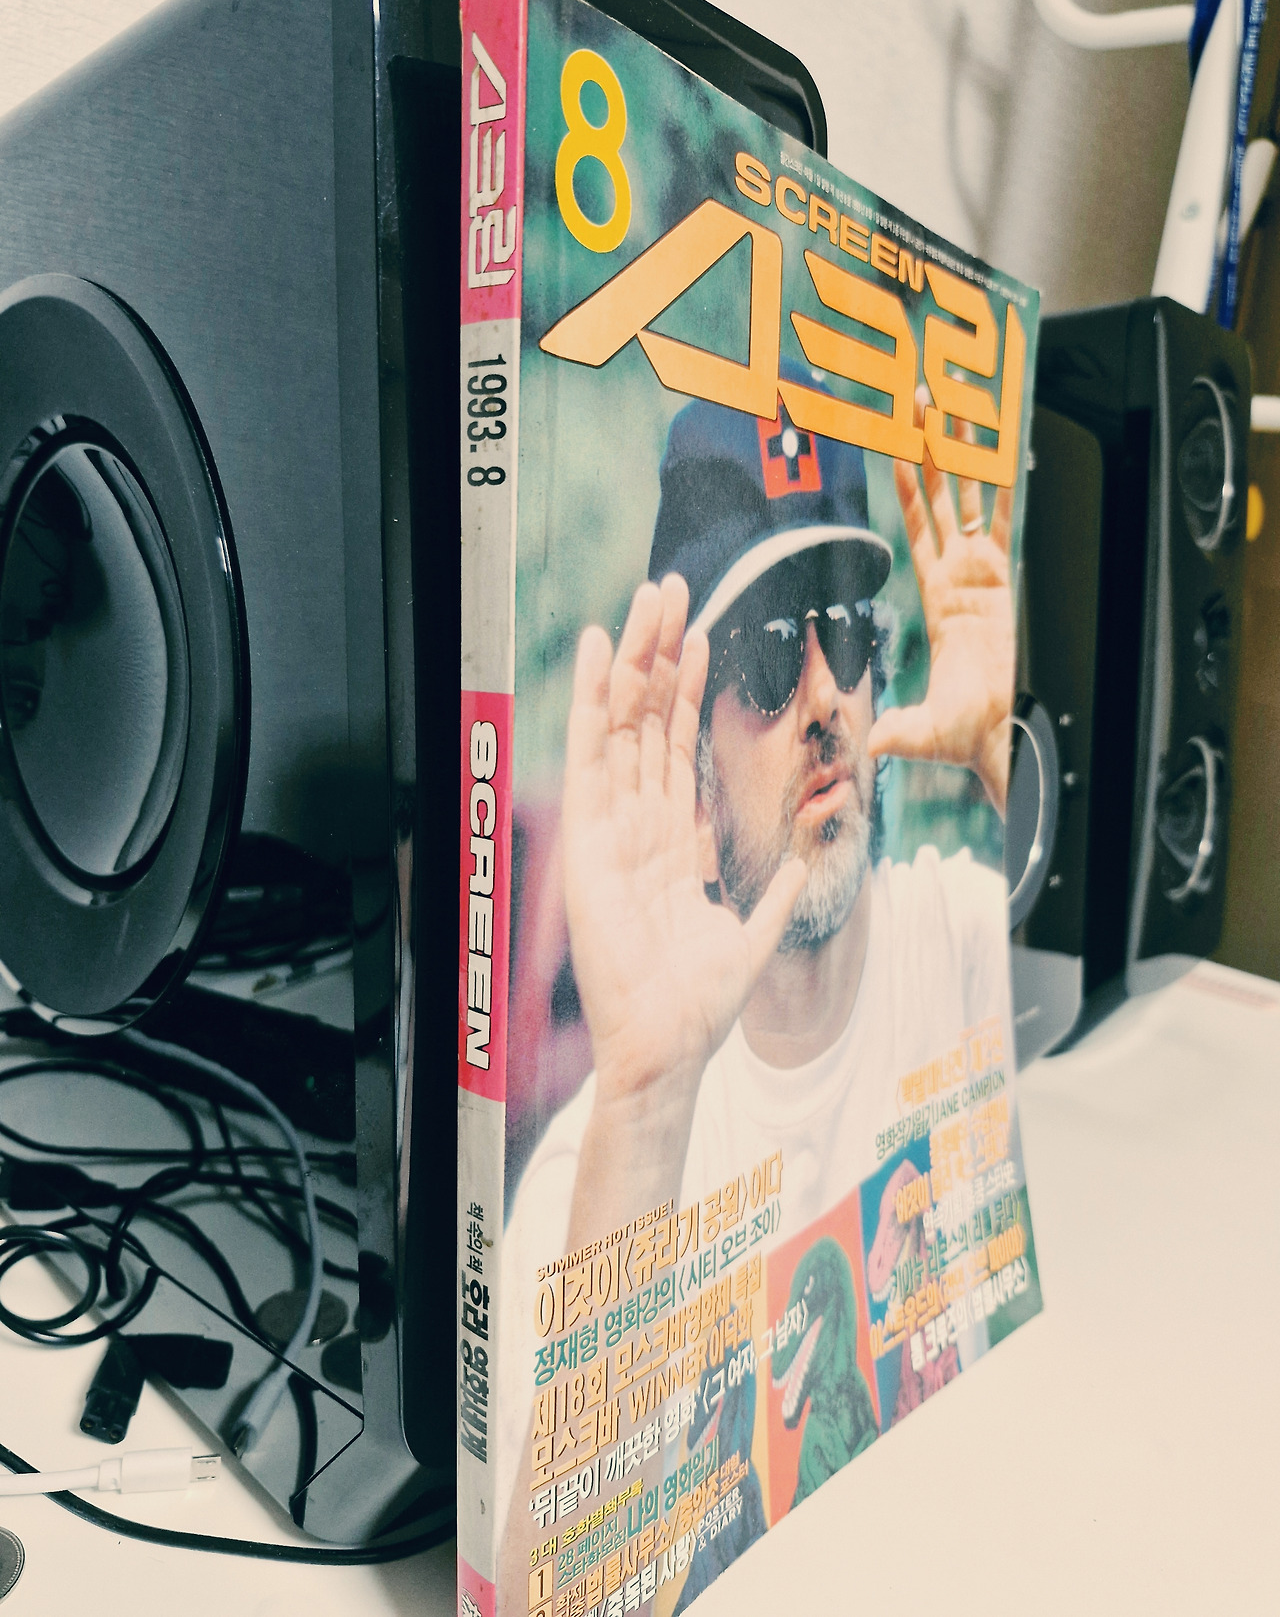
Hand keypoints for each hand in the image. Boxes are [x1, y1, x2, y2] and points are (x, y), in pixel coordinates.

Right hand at [563, 574, 804, 1131]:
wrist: (667, 1046)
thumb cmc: (698, 1003)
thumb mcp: (754, 931)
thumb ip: (780, 890)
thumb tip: (808, 859)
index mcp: (671, 841)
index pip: (679, 746)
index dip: (690, 689)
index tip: (705, 636)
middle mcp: (636, 824)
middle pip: (648, 720)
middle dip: (660, 653)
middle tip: (671, 590)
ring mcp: (610, 826)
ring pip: (624, 721)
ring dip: (635, 658)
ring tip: (647, 599)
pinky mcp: (589, 837)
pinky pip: (592, 753)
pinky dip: (593, 698)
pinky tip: (600, 650)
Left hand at [867, 392, 1014, 814]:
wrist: (993, 731)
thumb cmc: (958, 728)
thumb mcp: (920, 730)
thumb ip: (899, 732)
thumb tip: (873, 747)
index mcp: (932, 592)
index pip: (914, 525)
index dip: (904, 485)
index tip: (891, 443)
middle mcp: (954, 572)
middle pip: (937, 495)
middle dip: (929, 447)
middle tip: (919, 397)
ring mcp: (982, 570)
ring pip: (971, 497)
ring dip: (964, 452)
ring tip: (955, 403)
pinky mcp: (1009, 577)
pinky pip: (1007, 518)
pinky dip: (1006, 483)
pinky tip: (1004, 446)